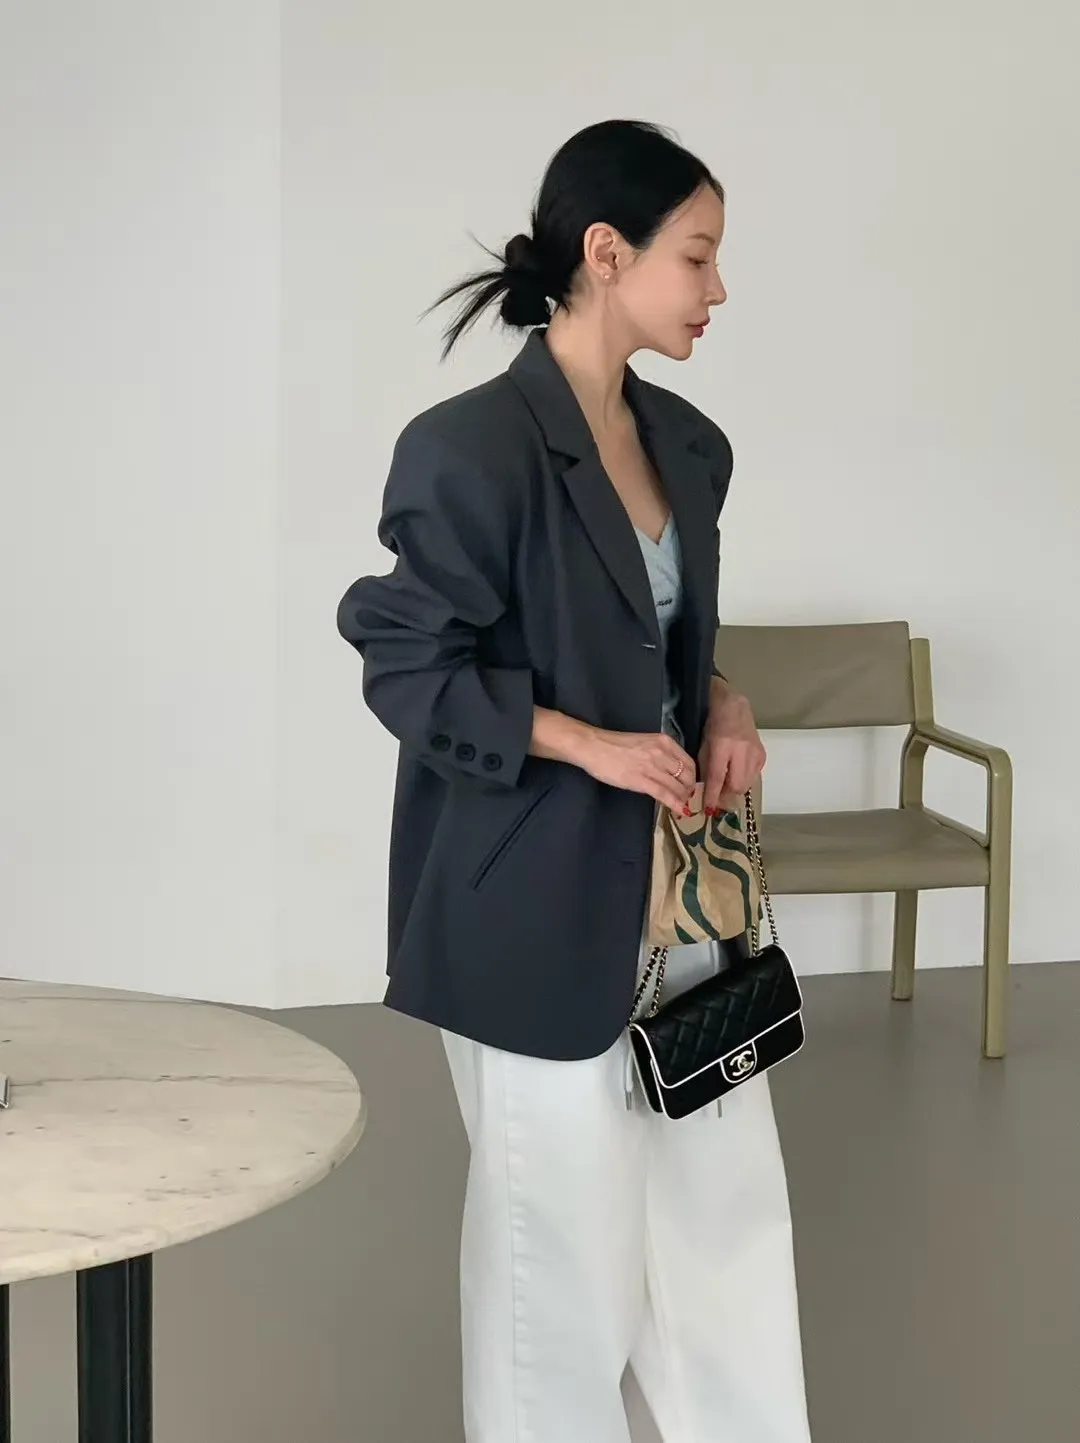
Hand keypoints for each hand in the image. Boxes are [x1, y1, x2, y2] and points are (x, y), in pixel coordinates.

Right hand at [577, 727, 697, 813]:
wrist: (594, 747)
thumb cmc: (615, 745)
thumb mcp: (644, 743)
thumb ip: (660, 755)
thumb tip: (670, 772)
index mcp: (664, 742)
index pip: (689, 762)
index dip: (692, 778)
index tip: (689, 786)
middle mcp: (662, 753)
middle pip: (686, 776)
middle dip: (688, 790)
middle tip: (685, 798)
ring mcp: (652, 766)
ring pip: (677, 786)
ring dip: (682, 799)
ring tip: (681, 805)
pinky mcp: (641, 780)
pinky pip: (664, 794)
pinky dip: (675, 804)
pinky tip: (680, 811)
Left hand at [699, 689, 765, 815]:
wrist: (735, 706)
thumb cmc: (714, 724)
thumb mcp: (704, 745)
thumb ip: (706, 768)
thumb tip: (706, 791)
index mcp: (724, 746)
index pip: (718, 777)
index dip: (713, 796)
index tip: (708, 809)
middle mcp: (742, 751)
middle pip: (737, 786)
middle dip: (726, 795)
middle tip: (717, 796)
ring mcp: (755, 753)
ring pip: (747, 784)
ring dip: (735, 789)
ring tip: (726, 784)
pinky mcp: (762, 755)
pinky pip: (753, 776)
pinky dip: (744, 779)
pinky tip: (737, 772)